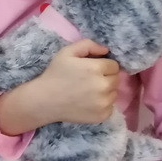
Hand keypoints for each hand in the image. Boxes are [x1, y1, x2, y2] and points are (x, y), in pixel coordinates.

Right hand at [0, 39, 118, 133]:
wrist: (45, 100)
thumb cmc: (55, 74)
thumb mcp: (66, 52)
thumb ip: (88, 45)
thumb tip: (106, 50)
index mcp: (96, 68)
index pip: (114, 65)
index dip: (104, 65)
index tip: (92, 69)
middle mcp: (104, 86)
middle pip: (116, 79)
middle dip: (106, 77)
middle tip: (90, 80)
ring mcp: (104, 103)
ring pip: (114, 92)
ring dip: (106, 91)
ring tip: (88, 91)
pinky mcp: (103, 115)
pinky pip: (111, 106)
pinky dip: (103, 103)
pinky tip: (88, 102)